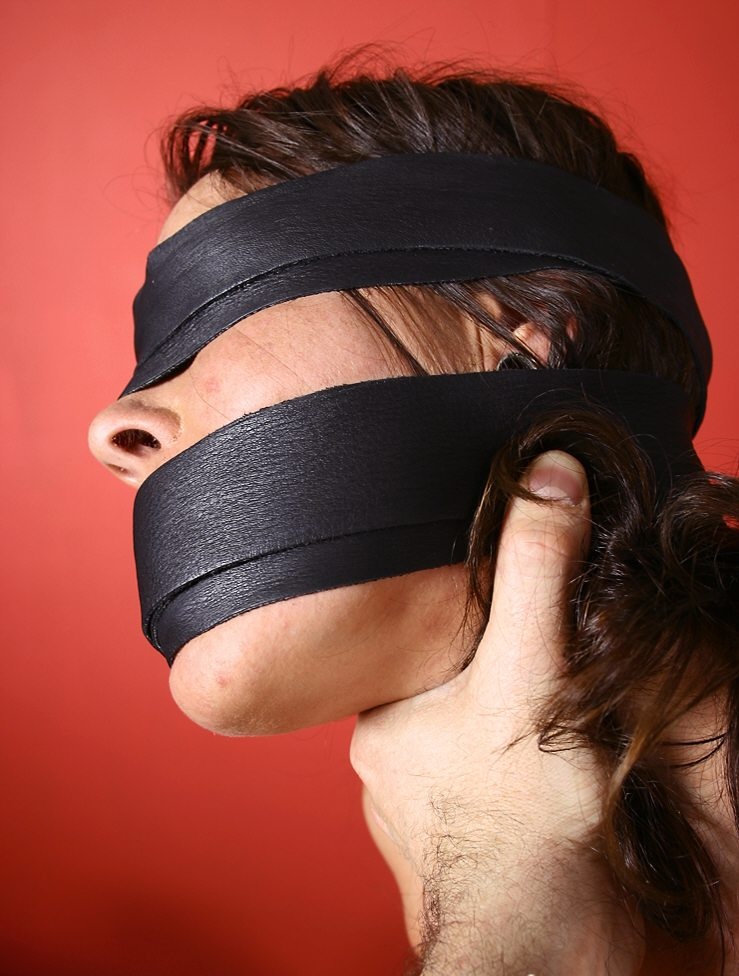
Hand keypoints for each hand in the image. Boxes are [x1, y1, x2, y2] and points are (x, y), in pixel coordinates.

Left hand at [351, 451, 642, 974]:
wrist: (543, 944)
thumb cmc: (524, 813)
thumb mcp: (533, 666)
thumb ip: (536, 569)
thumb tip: (547, 475)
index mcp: (383, 721)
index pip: (420, 653)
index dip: (473, 635)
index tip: (510, 639)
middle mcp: (385, 775)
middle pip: (443, 704)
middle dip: (491, 693)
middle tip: (537, 694)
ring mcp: (413, 825)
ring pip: (459, 757)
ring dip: (502, 748)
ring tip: (545, 747)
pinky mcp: (452, 863)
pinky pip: (478, 806)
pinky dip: (507, 795)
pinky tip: (540, 794)